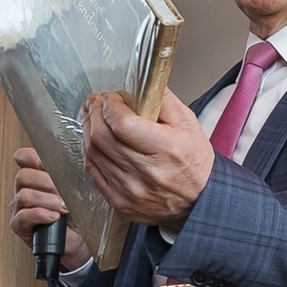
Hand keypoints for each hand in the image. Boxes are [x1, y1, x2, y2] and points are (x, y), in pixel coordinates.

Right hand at [10, 148, 90, 271]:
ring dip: (47, 200)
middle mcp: (24, 190)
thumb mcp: (76, 191)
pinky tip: (53, 217)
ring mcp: (19, 208)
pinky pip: (22, 216)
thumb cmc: (77, 215)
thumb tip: (76, 161)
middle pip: (24, 176)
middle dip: (48, 182)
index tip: (47, 163)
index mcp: (35, 177)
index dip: (33, 157)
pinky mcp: (19, 226)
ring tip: (63, 208)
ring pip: (24, 195)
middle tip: (64, 193)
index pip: (23, 158)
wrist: (78, 240)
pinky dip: (40, 215)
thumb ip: (71, 175)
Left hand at [80, 92, 214, 228]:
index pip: (123, 124)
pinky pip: (93, 172)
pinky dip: (89, 152)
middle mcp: (147, 172)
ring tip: (91, 116)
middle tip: (96, 102)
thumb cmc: (194, 162)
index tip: (112, 98)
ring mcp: (131, 190)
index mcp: (167, 150)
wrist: (199, 201)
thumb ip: (164, 101)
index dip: (111, 106)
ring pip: (93, 153)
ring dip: (87, 130)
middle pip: (102, 137)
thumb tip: (141, 84)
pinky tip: (92, 141)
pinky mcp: (120, 201)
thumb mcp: (189, 124)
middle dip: (94, 113)